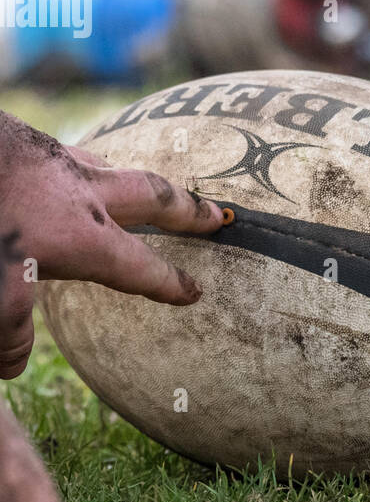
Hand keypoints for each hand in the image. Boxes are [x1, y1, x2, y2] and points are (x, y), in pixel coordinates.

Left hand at [0, 111, 223, 379]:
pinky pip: (60, 151)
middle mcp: (80, 192)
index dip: (169, 283)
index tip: (195, 292)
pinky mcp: (20, 138)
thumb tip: (13, 363)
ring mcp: (53, 158)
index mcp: (84, 236)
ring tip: (131, 185)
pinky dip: (71, 163)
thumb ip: (10, 333)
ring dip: (126, 178)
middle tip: (217, 214)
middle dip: (186, 209)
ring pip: (104, 165)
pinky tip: (53, 166)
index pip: (140, 267)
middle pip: (151, 197)